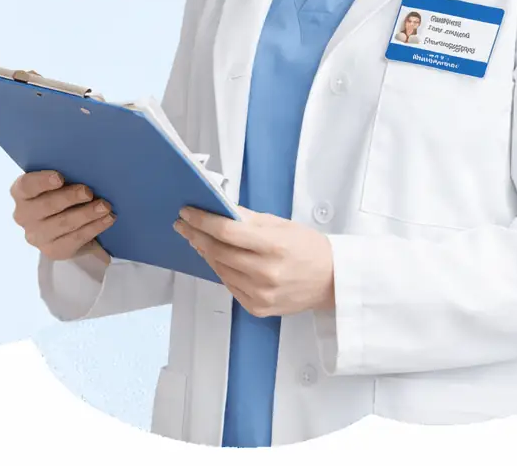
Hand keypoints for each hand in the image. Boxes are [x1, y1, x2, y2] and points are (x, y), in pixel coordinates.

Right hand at [10, 170, 115, 263]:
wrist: (66, 224)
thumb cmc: (62, 193)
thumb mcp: (59, 182)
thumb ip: (65, 174)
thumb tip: (89, 166)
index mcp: (22, 193)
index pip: (26, 185)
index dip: (42, 181)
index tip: (60, 178)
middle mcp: (24, 216)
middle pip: (46, 206)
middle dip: (70, 198)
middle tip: (88, 192)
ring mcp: (37, 236)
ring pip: (63, 224)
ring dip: (87, 214)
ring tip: (105, 206)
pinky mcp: (53, 250)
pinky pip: (75, 238)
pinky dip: (94, 227)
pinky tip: (107, 219)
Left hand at [174, 206, 334, 316]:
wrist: (331, 281)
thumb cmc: (309, 248)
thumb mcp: (282, 225)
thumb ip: (249, 219)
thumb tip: (221, 209)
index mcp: (273, 246)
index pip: (227, 231)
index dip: (202, 221)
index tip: (188, 212)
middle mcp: (265, 273)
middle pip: (218, 251)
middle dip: (196, 235)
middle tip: (184, 224)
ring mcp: (260, 294)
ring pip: (220, 269)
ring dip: (205, 252)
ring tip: (197, 238)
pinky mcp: (257, 308)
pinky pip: (229, 286)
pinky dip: (220, 270)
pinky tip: (216, 258)